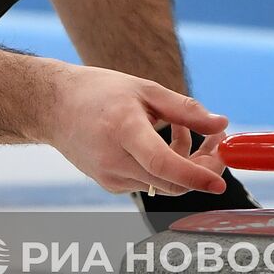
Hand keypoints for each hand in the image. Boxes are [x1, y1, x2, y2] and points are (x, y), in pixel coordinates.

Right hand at [39, 63, 229, 196]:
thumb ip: (185, 109)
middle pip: (171, 182)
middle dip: (202, 168)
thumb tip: (220, 124)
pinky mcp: (109, 183)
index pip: (163, 164)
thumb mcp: (144, 90)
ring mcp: (110, 176)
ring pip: (162, 183)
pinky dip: (163, 165)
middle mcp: (115, 160)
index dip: (195, 175)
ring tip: (178, 125)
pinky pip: (147, 181)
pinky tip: (157, 137)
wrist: (53, 106)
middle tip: (216, 141)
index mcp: (123, 130)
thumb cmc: (99, 92)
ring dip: (182, 162)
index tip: (219, 182)